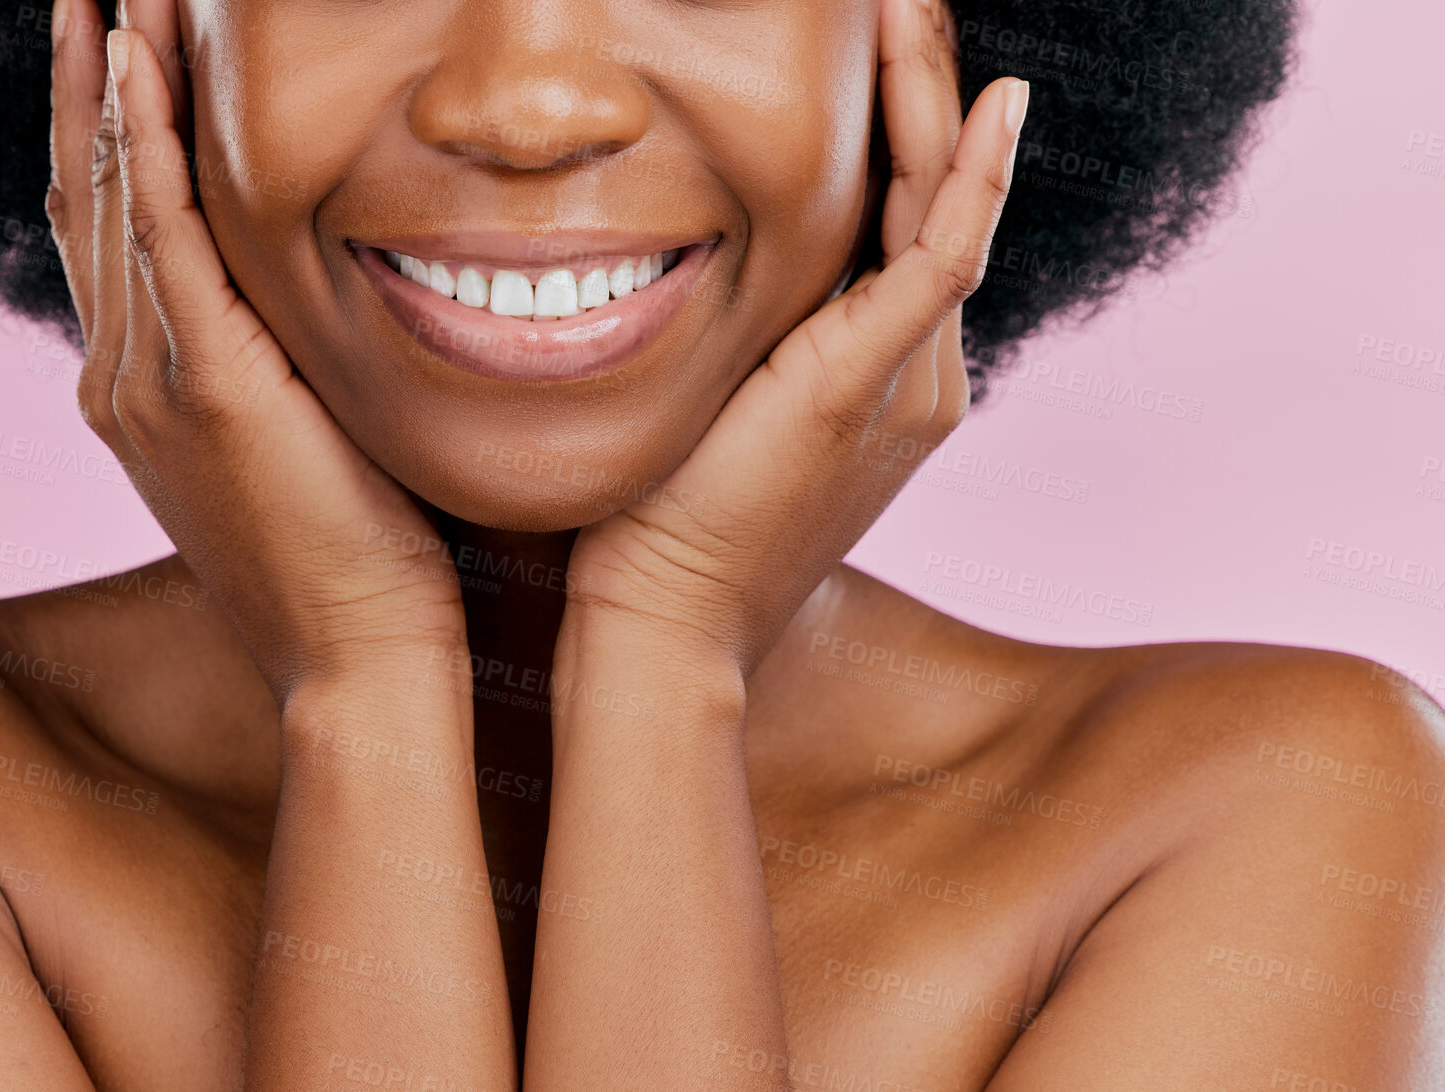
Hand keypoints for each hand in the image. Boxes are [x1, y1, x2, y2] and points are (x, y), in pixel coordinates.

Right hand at [43, 0, 467, 701]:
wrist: (359, 662)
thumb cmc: (360, 561)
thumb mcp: (307, 438)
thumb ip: (288, 360)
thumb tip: (325, 293)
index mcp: (147, 387)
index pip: (113, 227)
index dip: (108, 128)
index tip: (120, 42)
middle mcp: (125, 374)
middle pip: (89, 192)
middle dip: (91, 80)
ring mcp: (149, 381)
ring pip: (110, 195)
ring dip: (110, 80)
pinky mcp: (202, 387)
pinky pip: (158, 236)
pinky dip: (142, 143)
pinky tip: (136, 60)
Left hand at [560, 0, 1026, 677]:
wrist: (664, 623)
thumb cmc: (660, 526)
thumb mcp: (708, 414)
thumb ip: (734, 348)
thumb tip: (672, 277)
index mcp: (876, 380)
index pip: (904, 228)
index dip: (900, 134)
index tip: (869, 52)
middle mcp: (913, 377)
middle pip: (938, 204)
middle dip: (925, 96)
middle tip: (906, 1)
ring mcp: (908, 383)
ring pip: (947, 212)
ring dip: (937, 102)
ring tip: (919, 7)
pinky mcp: (878, 385)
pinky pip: (944, 256)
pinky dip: (969, 175)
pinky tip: (989, 100)